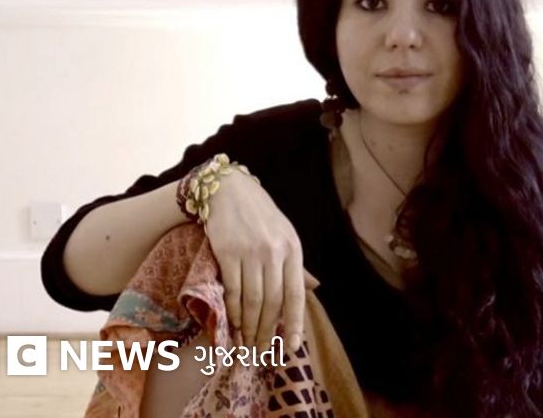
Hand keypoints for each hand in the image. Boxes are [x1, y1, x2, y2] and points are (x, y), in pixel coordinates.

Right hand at [203, 170, 308, 353]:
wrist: (229, 191)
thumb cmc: (260, 216)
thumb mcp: (285, 235)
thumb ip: (296, 265)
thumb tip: (314, 288)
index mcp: (293, 249)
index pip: (296, 294)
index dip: (295, 323)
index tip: (292, 346)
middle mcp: (274, 252)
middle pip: (272, 302)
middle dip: (267, 331)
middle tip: (261, 351)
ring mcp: (251, 253)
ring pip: (252, 300)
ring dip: (248, 326)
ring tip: (246, 343)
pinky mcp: (227, 252)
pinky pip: (232, 290)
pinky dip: (232, 311)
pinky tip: (232, 323)